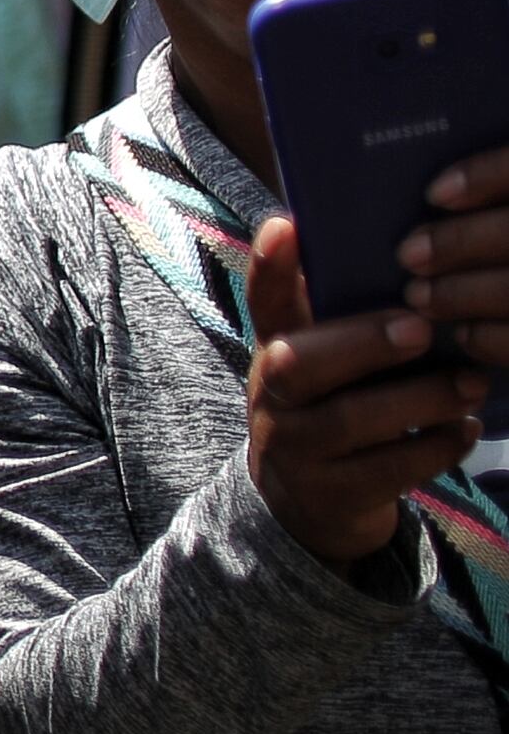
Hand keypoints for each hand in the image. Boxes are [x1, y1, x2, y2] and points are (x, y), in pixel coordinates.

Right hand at [253, 212, 492, 567]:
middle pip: (296, 364)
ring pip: (351, 420)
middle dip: (362, 343)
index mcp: (274, 352)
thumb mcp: (322, 363)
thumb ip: (338, 314)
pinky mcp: (330, 496)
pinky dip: (435, 447)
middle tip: (422, 328)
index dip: (269, 267)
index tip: (288, 226)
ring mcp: (294, 451)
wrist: (305, 506)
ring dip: (420, 398)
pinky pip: (387, 470)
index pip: (262, 303)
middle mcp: (271, 399)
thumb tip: (373, 244)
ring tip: (472, 383)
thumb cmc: (332, 410)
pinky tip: (466, 429)